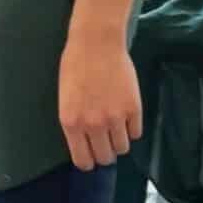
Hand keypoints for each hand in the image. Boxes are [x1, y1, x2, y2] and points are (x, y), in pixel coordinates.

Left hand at [59, 31, 142, 170]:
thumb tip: (84, 141)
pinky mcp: (133, 110)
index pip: (83, 161)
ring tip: (115, 121)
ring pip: (122, 148)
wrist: (96, 41)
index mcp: (71, 122)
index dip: (89, 159)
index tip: (91, 153)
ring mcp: (115, 119)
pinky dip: (132, 126)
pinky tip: (125, 111)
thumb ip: (75, 121)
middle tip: (104, 136)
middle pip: (105, 158)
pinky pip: (136, 133)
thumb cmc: (75, 63)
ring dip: (119, 138)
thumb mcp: (66, 95)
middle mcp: (93, 125)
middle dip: (105, 150)